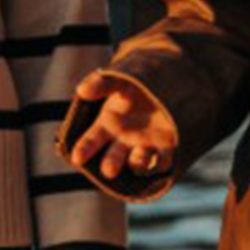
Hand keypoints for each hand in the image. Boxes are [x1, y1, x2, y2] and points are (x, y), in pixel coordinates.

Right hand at [64, 71, 182, 183]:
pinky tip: (159, 162)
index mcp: (109, 123)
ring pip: (138, 164)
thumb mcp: (121, 78)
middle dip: (110, 165)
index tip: (76, 159)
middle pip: (113, 158)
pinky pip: (162, 164)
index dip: (84, 150)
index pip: (92, 140)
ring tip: (139, 151)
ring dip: (137, 162)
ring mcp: (145, 145)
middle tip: (109, 170)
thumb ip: (102, 83)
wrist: (173, 79)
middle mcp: (125, 138)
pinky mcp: (167, 148)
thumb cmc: (141, 80)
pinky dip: (160, 167)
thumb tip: (81, 91)